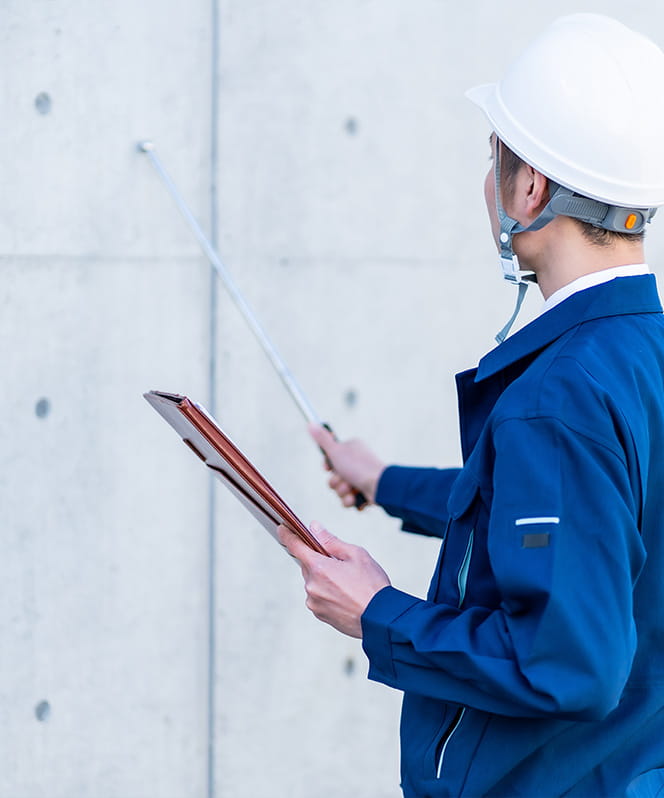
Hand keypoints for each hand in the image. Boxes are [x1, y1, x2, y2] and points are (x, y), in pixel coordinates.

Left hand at [278, 521, 390, 637]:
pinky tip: (345, 595)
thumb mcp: (356, 555)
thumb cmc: (372, 585)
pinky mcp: (320, 614)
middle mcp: (311, 586)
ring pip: (314, 582)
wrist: (381, 619)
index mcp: (319, 568)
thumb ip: (331, 541)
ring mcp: (314, 602)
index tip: (282, 528)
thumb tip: (314, 528)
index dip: (288, 535)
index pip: (296, 546)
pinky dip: (327, 592)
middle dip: (319, 561)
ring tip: (348, 583)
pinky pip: (318, 597)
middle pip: (308, 565)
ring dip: (324, 578)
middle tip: (341, 563)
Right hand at [309, 424, 385, 506]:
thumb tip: (311, 423)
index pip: (331, 458)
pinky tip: (355, 496)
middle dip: (336, 481)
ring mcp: (360, 477)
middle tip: (343, 478)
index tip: (328, 468)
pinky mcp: (363, 491)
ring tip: (352, 488)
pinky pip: (348, 498)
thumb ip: (322, 439)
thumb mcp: (336, 450)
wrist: (379, 486)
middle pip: (334, 475)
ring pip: (340, 488)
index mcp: (351, 449)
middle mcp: (356, 462)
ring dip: (343, 491)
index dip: (327, 466)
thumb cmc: (359, 467)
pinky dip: (350, 499)